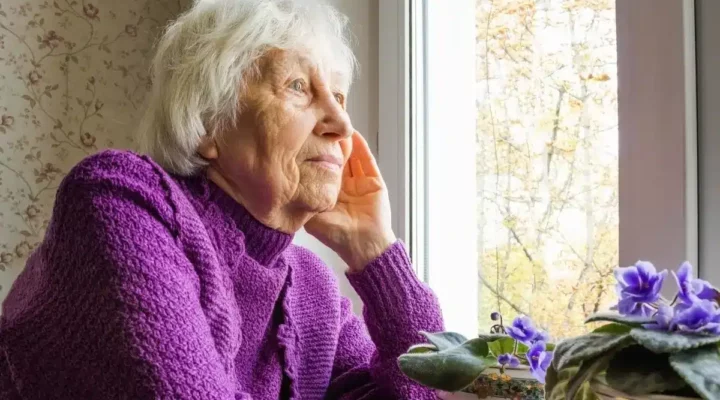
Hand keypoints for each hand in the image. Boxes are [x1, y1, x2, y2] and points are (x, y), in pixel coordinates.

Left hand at [305, 132, 395, 271]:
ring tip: (335, 126)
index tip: (305, 140)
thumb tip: (286, 185)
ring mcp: (359, 183)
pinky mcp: (374, 182)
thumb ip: (303, 201)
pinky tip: (354, 134)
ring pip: (351, 157)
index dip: (314, 155)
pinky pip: (367, 161)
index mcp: (329, 194)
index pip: (320, 169)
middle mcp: (343, 186)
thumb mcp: (312, 217)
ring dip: (344, 142)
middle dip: (329, 145)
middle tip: (320, 126)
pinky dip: (361, 147)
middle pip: (336, 160)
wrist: (364, 246)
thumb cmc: (337, 236)